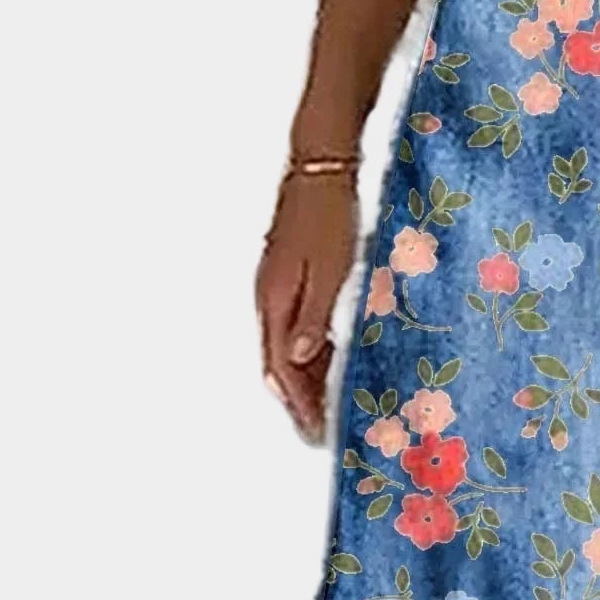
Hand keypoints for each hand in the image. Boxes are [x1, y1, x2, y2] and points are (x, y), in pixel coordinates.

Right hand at [255, 171, 357, 441]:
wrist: (319, 168)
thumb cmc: (330, 215)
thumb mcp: (330, 268)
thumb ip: (313, 315)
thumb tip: (296, 360)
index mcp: (276, 300)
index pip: (281, 368)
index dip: (298, 403)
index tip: (314, 431)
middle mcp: (269, 297)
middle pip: (277, 362)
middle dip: (296, 398)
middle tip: (317, 427)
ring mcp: (276, 284)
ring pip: (283, 344)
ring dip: (300, 376)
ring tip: (323, 401)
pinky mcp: (289, 272)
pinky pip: (292, 323)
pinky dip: (306, 348)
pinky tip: (325, 353)